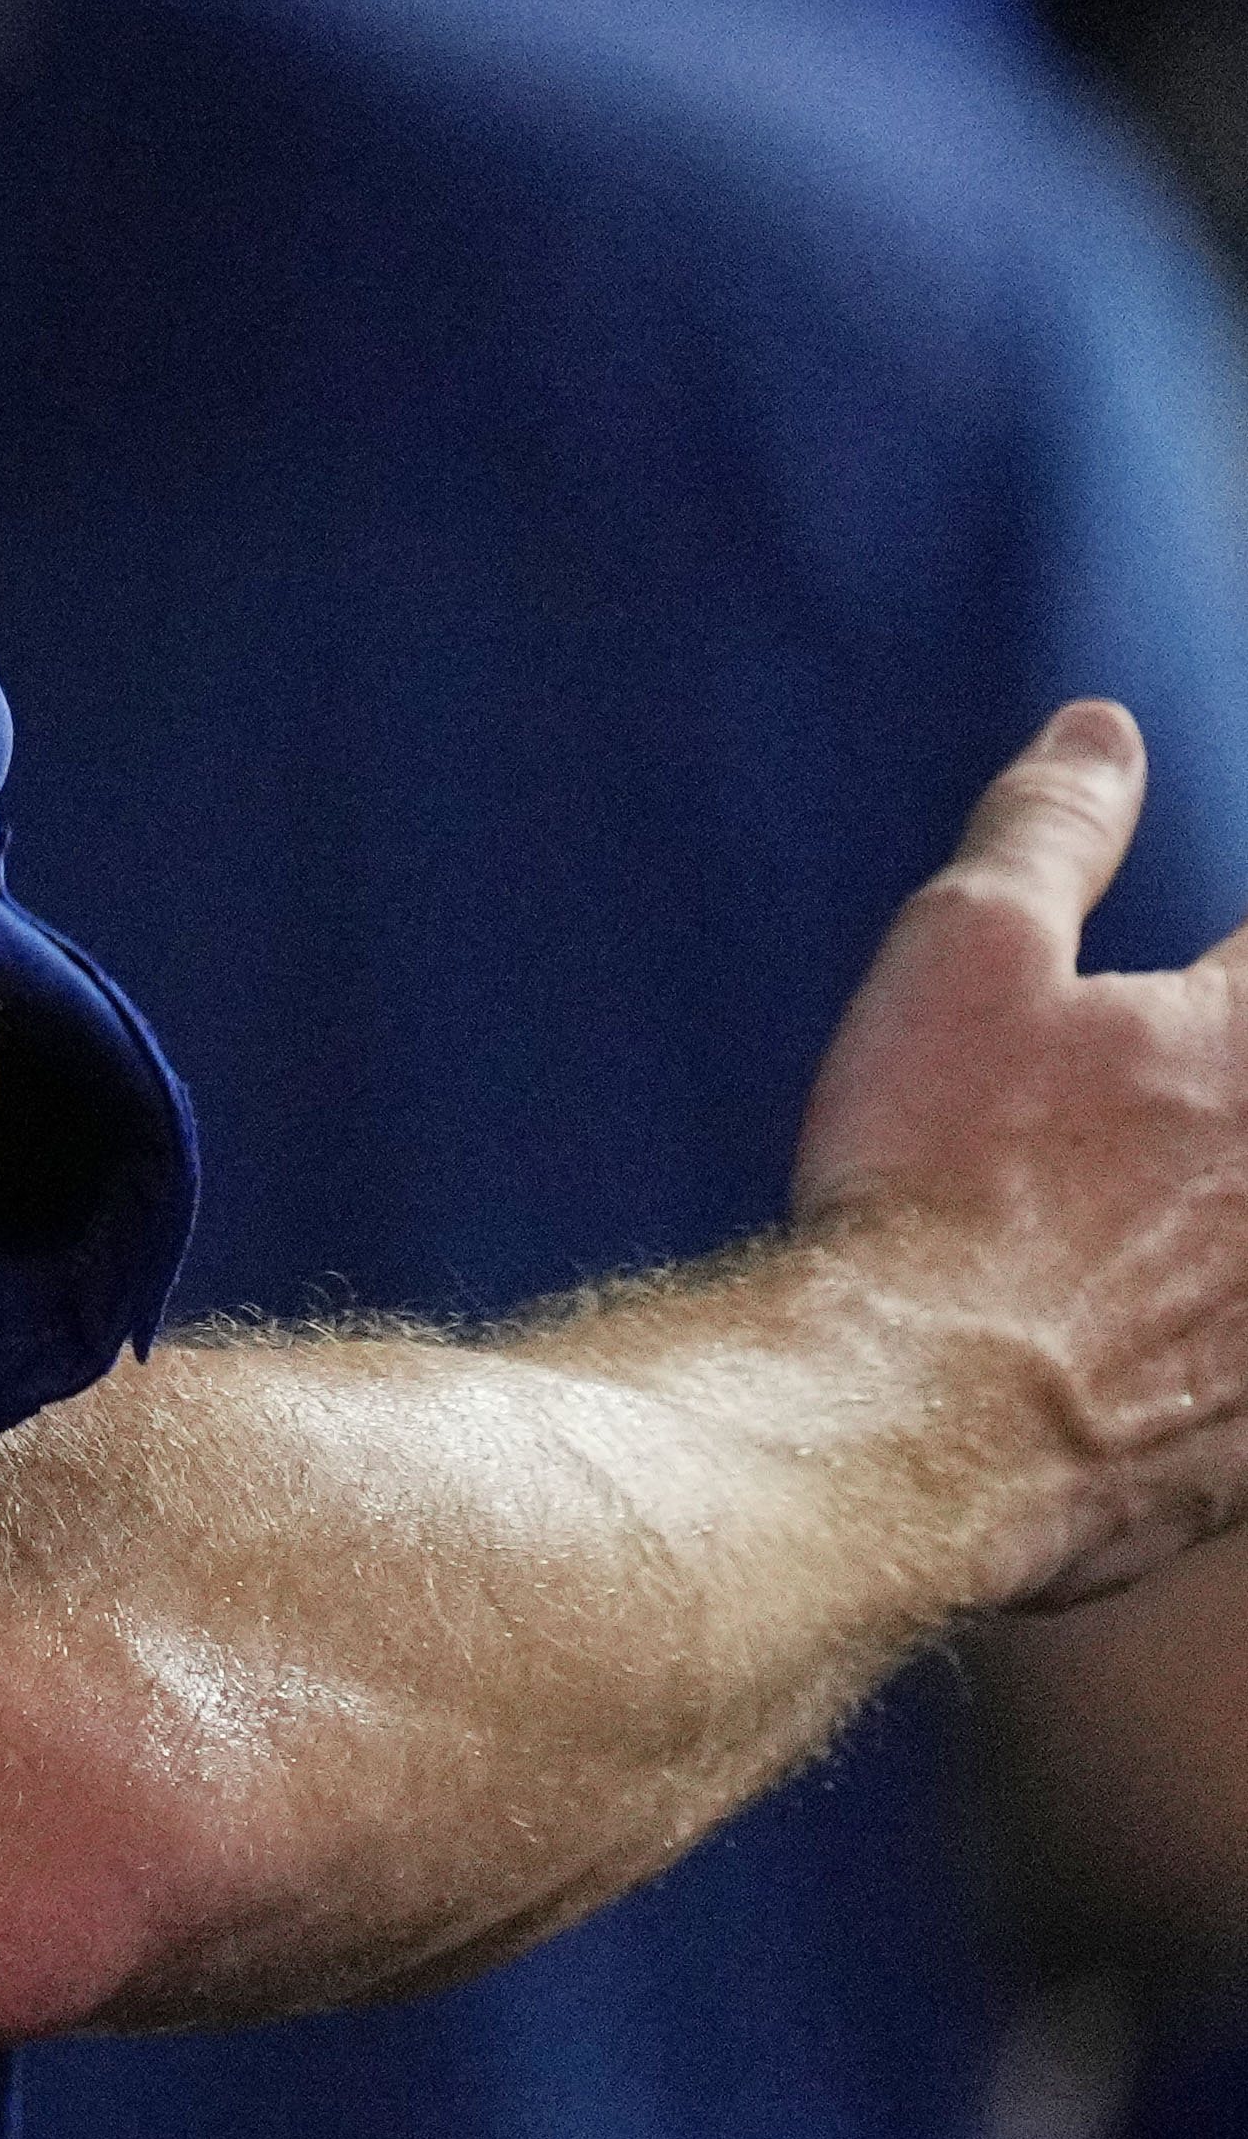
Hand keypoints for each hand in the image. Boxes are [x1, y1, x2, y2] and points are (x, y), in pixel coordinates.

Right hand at [785, 704, 1247, 1609]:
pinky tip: (1192, 1339)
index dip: (1239, 971)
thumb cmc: (935, 1172)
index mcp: (1247, 1046)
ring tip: (1176, 1215)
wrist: (922, 1413)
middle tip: (1170, 1121)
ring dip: (1229, 1218)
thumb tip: (1103, 725)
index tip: (1207, 988)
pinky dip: (1227, 1352)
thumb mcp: (966, 957)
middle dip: (1231, 1110)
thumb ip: (1052, 829)